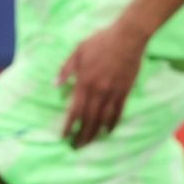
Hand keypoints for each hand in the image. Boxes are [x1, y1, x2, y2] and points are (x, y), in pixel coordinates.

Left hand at [57, 20, 148, 147]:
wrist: (128, 37)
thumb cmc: (101, 41)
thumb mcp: (78, 50)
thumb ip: (66, 69)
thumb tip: (55, 85)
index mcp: (84, 81)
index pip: (75, 110)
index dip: (69, 125)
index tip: (64, 136)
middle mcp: (97, 91)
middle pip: (88, 119)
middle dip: (81, 135)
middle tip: (76, 146)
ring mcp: (112, 92)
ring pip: (102, 119)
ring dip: (95, 133)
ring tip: (90, 143)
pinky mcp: (125, 91)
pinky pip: (118, 112)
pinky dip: (112, 123)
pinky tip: (108, 131)